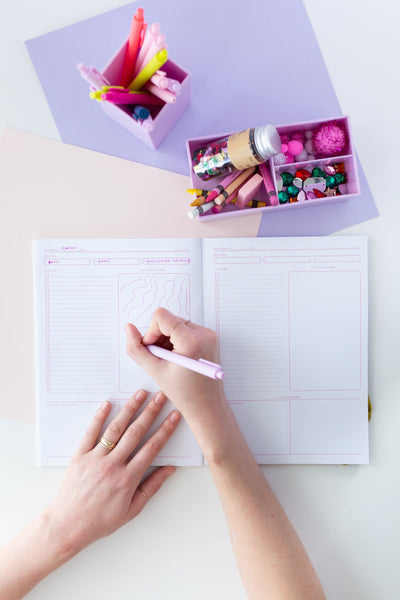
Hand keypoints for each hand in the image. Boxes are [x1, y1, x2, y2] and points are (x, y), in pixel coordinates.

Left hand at [45, 390, 179, 556]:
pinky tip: (108, 404)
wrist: (67, 526)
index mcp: (128, 479)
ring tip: (140, 394)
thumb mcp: (132, 509)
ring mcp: (95, 459)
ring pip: (116, 429)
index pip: (152, 448)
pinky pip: (90, 433)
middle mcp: (113, 465)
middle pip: (136, 433)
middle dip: (151, 412)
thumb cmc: (100, 521)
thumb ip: (152, 487)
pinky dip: (99, 417)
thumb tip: (170, 469)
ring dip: (130, 409)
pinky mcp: (79, 456)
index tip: (174, 416)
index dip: (165, 430)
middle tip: (161, 396)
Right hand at [125, 308, 225, 417]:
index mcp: (191, 340)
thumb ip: (137, 349)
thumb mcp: (155, 370)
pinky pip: (186, 329)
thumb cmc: (185, 394)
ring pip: (177, 324)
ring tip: (170, 360)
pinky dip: (177, 340)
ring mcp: (209, 335)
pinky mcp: (210, 337)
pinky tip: (177, 358)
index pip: (162, 316)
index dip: (151, 332)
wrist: (207, 407)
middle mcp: (204, 333)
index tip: (153, 349)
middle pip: (169, 319)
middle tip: (161, 358)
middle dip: (159, 337)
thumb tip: (128, 328)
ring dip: (167, 339)